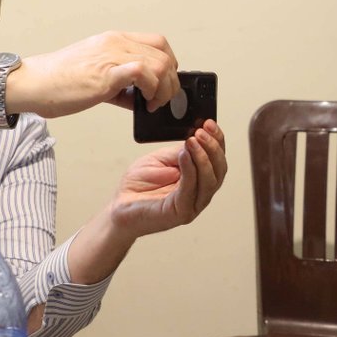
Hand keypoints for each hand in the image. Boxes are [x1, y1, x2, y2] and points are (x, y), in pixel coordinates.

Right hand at [10, 32, 179, 118]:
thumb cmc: (59, 82)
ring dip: (164, 88)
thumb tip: (142, 98)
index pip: (157, 42)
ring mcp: (111, 55)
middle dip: (171, 80)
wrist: (33, 83)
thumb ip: (122, 84)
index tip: (165, 82)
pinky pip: (143, 72)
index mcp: (113, 40)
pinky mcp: (106, 73)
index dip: (169, 62)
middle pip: (164, 53)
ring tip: (153, 104)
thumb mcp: (97, 76)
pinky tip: (144, 103)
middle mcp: (115, 43)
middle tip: (162, 99)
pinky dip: (152, 89)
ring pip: (160, 63)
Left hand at [106, 120, 226, 237]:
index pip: (216, 160)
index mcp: (198, 180)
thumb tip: (195, 138)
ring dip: (204, 157)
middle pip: (219, 171)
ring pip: (210, 181)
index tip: (209, 123)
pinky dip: (190, 170)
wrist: (118, 208)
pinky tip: (184, 154)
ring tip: (193, 140)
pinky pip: (190, 189)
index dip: (217, 141)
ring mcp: (192, 205)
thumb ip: (178, 152)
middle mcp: (199, 193)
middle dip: (213, 148)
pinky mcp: (181, 212)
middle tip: (202, 131)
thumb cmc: (137, 187)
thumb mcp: (159, 160)